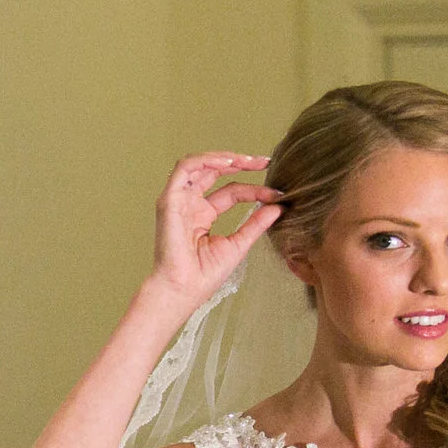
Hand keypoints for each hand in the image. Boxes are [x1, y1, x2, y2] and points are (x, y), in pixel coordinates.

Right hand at [142, 152, 279, 314]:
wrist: (183, 289)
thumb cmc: (203, 276)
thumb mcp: (239, 244)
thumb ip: (256, 223)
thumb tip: (278, 206)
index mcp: (202, 216)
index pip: (231, 192)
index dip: (254, 189)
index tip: (276, 194)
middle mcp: (190, 205)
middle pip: (214, 173)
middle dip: (240, 163)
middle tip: (264, 162)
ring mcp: (179, 201)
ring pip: (199, 165)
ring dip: (224, 158)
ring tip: (249, 160)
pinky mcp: (170, 199)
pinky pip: (185, 168)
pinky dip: (207, 161)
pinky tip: (228, 163)